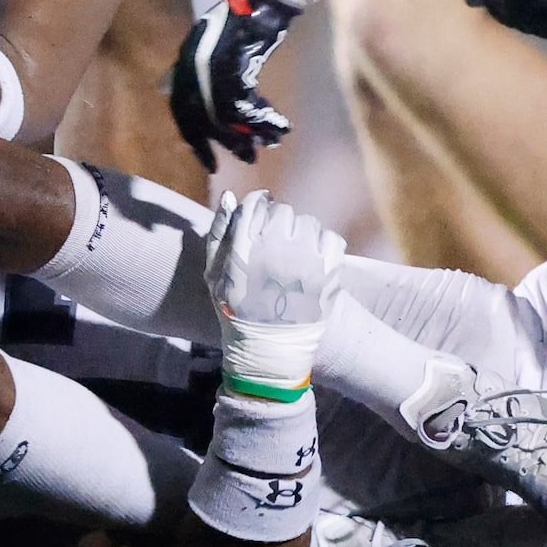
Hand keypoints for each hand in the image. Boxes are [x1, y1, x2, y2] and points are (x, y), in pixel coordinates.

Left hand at [167, 0, 298, 169]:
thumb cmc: (244, 23)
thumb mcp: (214, 50)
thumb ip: (200, 75)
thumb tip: (180, 97)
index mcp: (185, 63)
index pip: (180, 111)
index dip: (195, 140)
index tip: (210, 163)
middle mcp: (192, 65)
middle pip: (200, 118)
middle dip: (223, 143)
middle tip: (245, 160)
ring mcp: (210, 64)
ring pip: (223, 115)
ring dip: (247, 134)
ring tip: (265, 145)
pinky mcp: (233, 62)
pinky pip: (244, 102)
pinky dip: (262, 118)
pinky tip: (279, 125)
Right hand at [202, 190, 344, 397]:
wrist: (268, 350)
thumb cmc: (235, 309)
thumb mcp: (213, 271)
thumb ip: (219, 231)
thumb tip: (229, 196)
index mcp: (245, 246)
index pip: (257, 204)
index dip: (258, 206)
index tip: (259, 215)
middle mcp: (276, 248)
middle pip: (283, 212)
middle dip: (278, 223)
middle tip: (276, 243)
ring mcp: (306, 260)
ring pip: (309, 224)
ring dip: (302, 234)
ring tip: (295, 255)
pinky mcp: (328, 273)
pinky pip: (332, 239)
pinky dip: (324, 245)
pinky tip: (313, 260)